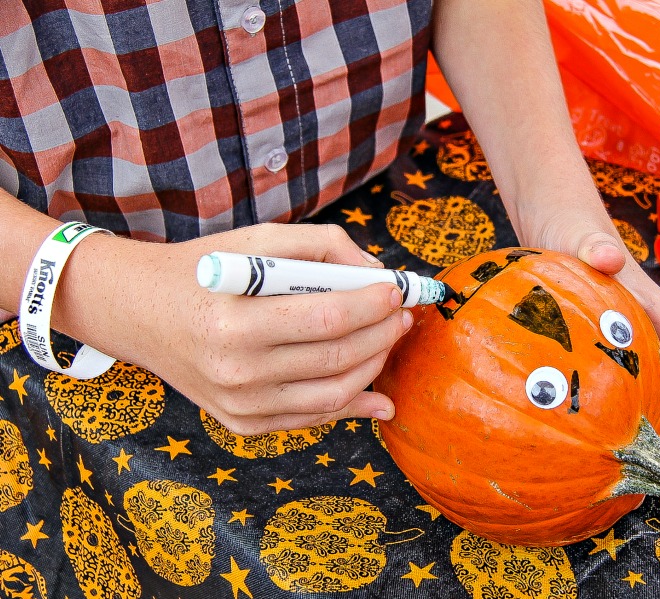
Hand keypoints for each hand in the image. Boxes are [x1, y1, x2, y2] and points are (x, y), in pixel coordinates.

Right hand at [55, 223, 411, 434]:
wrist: (140, 314)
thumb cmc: (203, 270)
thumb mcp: (256, 240)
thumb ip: (321, 246)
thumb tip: (376, 273)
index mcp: (235, 323)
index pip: (328, 319)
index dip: (374, 305)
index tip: (398, 290)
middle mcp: (236, 372)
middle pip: (337, 358)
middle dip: (383, 334)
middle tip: (403, 314)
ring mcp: (239, 406)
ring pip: (333, 394)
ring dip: (374, 366)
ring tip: (390, 339)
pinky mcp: (243, 423)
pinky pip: (311, 418)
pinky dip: (351, 405)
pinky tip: (379, 396)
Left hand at [509, 191, 659, 440]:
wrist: (553, 222)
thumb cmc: (575, 228)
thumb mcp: (584, 239)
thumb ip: (597, 249)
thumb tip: (607, 256)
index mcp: (659, 317)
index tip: (645, 416)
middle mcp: (647, 334)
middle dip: (650, 419)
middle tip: (613, 442)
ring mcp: (624, 343)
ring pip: (638, 393)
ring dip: (621, 415)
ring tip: (587, 435)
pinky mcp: (598, 348)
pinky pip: (608, 385)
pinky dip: (595, 403)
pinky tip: (562, 413)